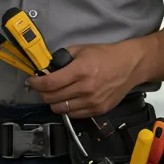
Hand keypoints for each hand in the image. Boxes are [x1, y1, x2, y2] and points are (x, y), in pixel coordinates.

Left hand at [26, 42, 142, 118]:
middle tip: (43, 87)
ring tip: (55, 94)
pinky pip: (73, 115)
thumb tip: (46, 68)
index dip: (36, 83)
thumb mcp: (82, 49)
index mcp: (81, 70)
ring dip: (54, 102)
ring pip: (60, 109)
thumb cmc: (105, 55)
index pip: (49, 83)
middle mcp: (85, 88)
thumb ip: (62, 58)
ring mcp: (92, 102)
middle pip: (52, 98)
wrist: (130, 65)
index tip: (32, 81)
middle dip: (43, 93)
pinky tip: (69, 99)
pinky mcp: (98, 110)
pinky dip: (67, 108)